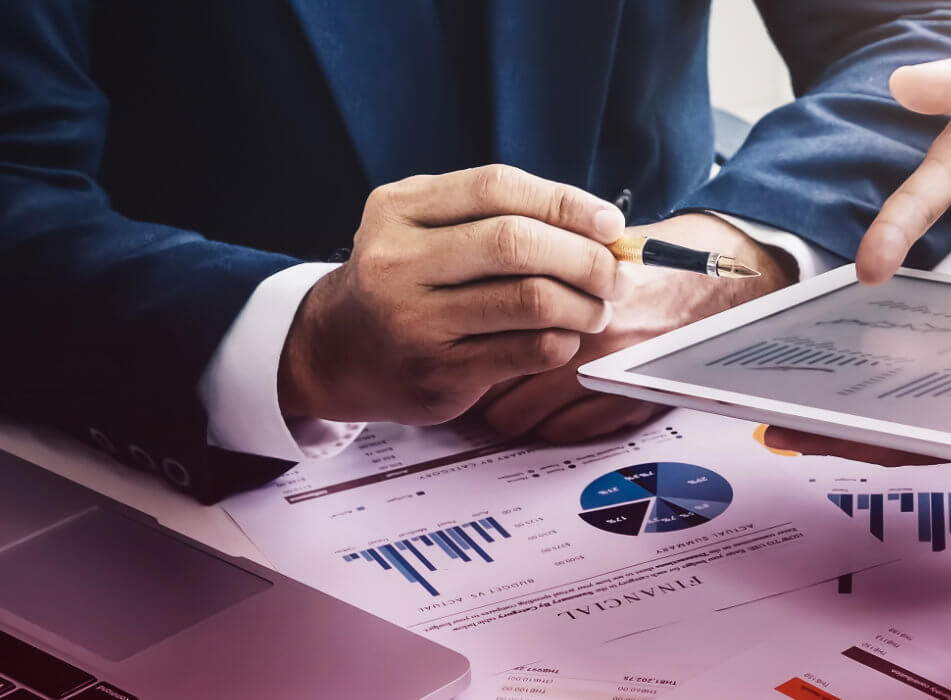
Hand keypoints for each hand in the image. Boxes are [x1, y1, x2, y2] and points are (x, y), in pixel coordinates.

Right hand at [279, 165, 623, 424]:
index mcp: (399, 209)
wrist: (335, 351)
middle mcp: (398, 262)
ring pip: (530, 301)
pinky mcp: (439, 372)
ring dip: (584, 304)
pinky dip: (563, 341)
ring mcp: (415, 321)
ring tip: (597, 307)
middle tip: (615, 273)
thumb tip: (601, 227)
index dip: (565, 203)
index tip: (609, 224)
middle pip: (517, 244)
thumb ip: (497, 215)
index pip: (497, 188)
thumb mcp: (425, 227)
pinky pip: (528, 350)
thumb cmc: (405, 280)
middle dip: (585, 258)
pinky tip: (564, 337)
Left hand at [473, 214, 793, 442]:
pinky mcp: (634, 401)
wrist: (728, 279)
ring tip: (503, 402)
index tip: (455, 347)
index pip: (489, 334)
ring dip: (511, 412)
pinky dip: (553, 425)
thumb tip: (480, 283)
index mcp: (571, 290)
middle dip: (479, 387)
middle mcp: (588, 337)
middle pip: (496, 384)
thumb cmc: (664, 257)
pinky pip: (569, 431)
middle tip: (470, 383)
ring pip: (524, 416)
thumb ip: (541, 264)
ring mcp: (611, 375)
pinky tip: (550, 410)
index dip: (464, 346)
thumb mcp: (595, 245)